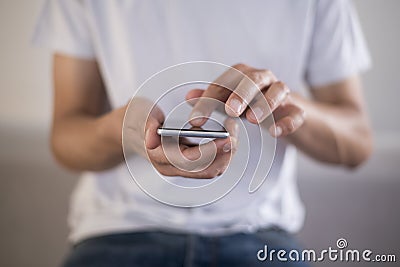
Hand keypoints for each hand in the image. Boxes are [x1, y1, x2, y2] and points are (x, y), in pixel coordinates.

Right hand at [124, 97, 237, 178]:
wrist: (132, 130)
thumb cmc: (137, 119)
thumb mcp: (139, 114)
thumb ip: (146, 124)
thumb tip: (152, 137)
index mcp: (159, 156)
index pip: (190, 161)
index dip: (211, 151)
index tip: (227, 137)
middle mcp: (171, 168)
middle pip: (206, 170)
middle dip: (225, 153)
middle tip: (235, 131)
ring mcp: (181, 169)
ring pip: (212, 170)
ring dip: (227, 153)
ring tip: (232, 129)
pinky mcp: (190, 166)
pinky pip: (212, 165)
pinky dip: (223, 152)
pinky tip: (227, 134)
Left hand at [187, 63, 305, 136]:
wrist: (280, 111)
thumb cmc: (248, 103)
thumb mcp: (226, 101)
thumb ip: (209, 99)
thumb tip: (188, 97)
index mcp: (242, 75)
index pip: (223, 83)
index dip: (208, 100)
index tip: (197, 120)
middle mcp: (263, 79)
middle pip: (254, 78)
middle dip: (242, 93)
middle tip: (230, 110)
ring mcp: (282, 93)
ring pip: (279, 90)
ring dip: (266, 103)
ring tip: (253, 119)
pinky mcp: (295, 109)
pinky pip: (296, 112)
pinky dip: (287, 121)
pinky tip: (275, 132)